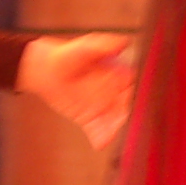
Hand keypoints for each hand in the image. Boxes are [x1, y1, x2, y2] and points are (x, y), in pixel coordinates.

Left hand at [16, 32, 136, 149]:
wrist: (44, 69)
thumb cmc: (68, 54)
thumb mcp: (86, 47)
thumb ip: (105, 45)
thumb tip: (124, 42)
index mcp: (121, 75)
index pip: (137, 87)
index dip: (141, 96)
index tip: (140, 102)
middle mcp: (115, 94)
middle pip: (129, 108)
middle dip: (131, 117)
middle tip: (129, 123)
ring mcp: (104, 108)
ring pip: (116, 122)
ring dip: (117, 130)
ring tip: (113, 135)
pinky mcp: (90, 119)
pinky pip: (98, 131)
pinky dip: (101, 138)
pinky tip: (99, 143)